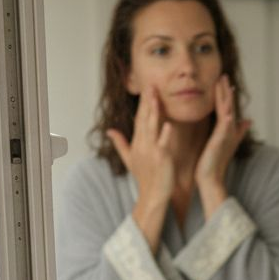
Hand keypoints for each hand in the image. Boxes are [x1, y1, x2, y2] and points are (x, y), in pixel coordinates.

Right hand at [106, 86, 175, 205]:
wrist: (152, 195)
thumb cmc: (144, 177)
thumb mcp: (129, 159)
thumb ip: (120, 143)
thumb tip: (109, 130)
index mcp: (136, 143)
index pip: (139, 119)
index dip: (142, 103)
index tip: (146, 88)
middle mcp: (142, 144)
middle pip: (144, 119)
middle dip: (147, 101)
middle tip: (151, 84)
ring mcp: (151, 151)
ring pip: (151, 127)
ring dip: (153, 111)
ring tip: (156, 96)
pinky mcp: (161, 158)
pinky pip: (163, 144)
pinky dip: (165, 134)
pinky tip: (168, 124)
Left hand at [194, 75, 251, 213]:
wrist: (210, 178)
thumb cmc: (212, 164)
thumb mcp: (223, 144)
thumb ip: (235, 132)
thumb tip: (248, 122)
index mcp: (225, 130)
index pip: (225, 109)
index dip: (224, 95)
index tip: (222, 82)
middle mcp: (229, 130)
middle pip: (228, 105)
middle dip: (225, 91)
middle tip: (223, 75)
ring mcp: (227, 132)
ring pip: (227, 108)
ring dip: (225, 95)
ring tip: (223, 81)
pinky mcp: (223, 136)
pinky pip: (224, 118)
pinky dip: (224, 109)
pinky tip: (223, 101)